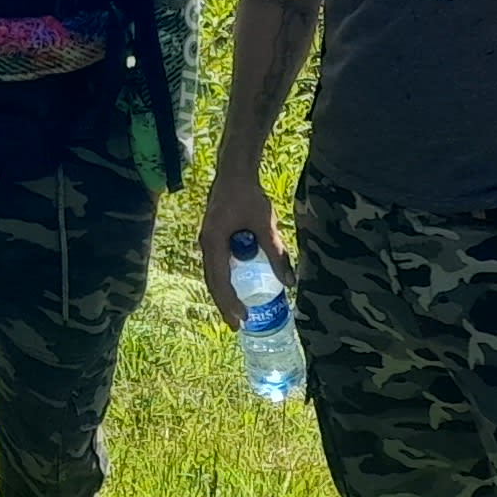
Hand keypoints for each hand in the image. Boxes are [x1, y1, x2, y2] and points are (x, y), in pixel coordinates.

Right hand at [199, 170, 287, 328]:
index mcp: (214, 242)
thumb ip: (276, 253)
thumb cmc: (248, 196)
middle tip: (237, 324)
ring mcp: (208, 241)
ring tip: (236, 311)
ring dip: (224, 293)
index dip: (230, 302)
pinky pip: (217, 264)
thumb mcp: (265, 225)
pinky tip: (237, 286)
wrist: (234, 172)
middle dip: (224, 304)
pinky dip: (225, 279)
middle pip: (213, 281)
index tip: (242, 319)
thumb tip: (290, 282)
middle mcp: (206, 244)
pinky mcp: (213, 237)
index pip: (220, 280)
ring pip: (213, 274)